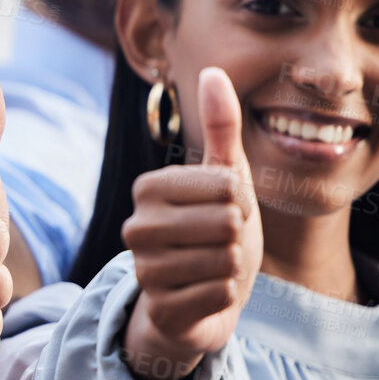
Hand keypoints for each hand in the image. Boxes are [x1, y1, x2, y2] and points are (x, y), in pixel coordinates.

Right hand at [121, 67, 263, 379]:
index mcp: (148, 189)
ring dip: (233, 267)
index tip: (225, 210)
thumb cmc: (214, 231)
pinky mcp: (160, 309)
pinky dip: (227, 295)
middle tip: (221, 242)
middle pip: (226, 224)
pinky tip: (209, 293)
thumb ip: (221, 126)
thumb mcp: (226, 178)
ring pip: (225, 260)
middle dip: (239, 235)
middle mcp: (137, 227)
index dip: (241, 201)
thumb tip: (213, 70)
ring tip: (213, 266)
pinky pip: (221, 294)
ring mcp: (144, 271)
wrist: (201, 300)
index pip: (227, 186)